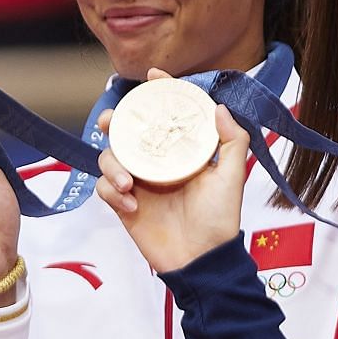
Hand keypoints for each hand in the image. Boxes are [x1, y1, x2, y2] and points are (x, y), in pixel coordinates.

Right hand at [94, 78, 248, 273]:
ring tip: (129, 184)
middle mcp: (157, 163)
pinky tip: (130, 205)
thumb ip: (232, 141)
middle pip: (127, 132)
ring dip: (112, 166)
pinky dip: (111, 192)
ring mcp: (139, 183)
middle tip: (111, 122)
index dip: (158, 93)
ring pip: (110, 158)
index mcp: (181, 152)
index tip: (152, 76)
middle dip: (115, 122)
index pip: (167, 116)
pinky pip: (105, 189)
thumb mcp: (232, 177)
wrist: (201, 261)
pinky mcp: (124, 205)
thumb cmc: (220, 220)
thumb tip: (219, 106)